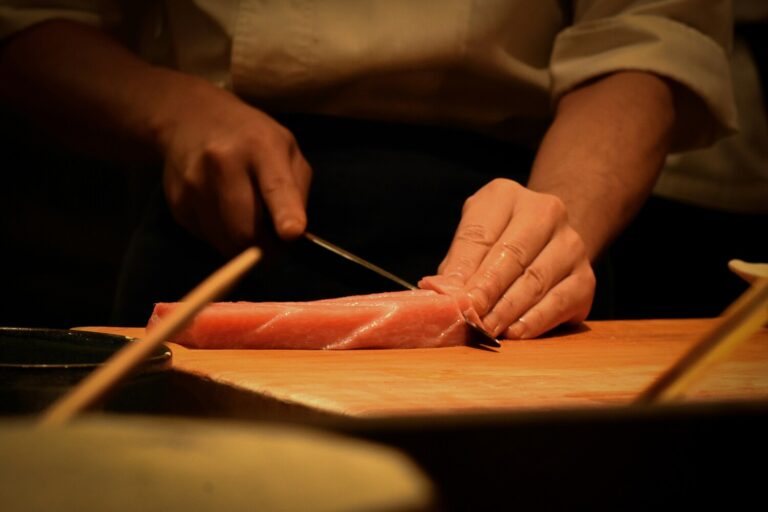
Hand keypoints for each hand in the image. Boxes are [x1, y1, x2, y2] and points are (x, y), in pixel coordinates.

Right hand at [156, 81, 310, 254]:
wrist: (190, 118)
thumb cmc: (251, 138)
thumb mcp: (286, 149)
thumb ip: (297, 190)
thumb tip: (292, 234)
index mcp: (261, 147)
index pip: (275, 185)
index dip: (284, 212)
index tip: (292, 233)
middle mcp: (223, 164)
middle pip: (246, 230)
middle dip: (266, 248)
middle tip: (274, 242)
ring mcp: (194, 185)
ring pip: (226, 243)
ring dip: (243, 244)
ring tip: (248, 220)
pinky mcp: (177, 204)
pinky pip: (208, 239)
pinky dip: (222, 235)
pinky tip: (222, 211)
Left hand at [438, 178, 594, 338]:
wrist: (547, 239)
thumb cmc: (497, 241)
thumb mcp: (473, 240)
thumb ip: (458, 264)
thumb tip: (441, 294)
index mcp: (507, 196)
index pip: (482, 235)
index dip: (466, 270)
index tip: (454, 298)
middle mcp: (546, 212)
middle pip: (512, 255)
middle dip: (488, 291)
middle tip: (470, 317)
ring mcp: (571, 244)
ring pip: (536, 280)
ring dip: (508, 310)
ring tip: (487, 330)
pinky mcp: (585, 277)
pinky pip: (560, 301)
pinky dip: (535, 320)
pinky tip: (515, 333)